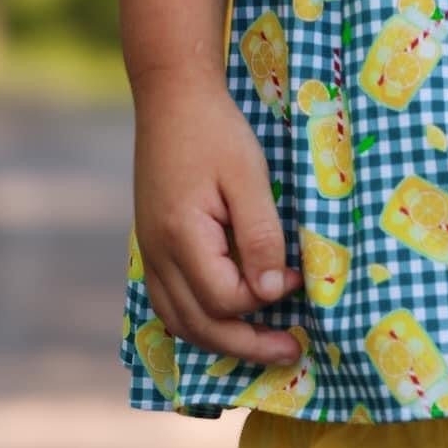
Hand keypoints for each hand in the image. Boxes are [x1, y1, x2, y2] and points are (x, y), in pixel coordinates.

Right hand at [132, 74, 304, 363]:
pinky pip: (172, 305)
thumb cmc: (215, 132)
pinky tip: (230, 323)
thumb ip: (260, 237)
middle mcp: (158, 254)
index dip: (265, 300)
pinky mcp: (153, 250)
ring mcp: (150, 255)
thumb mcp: (248, 178)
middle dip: (249, 345)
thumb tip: (271, 292)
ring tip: (264, 345)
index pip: (225, 300)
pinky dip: (201, 323)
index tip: (297, 279)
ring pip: (182, 324)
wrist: (172, 98)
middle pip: (201, 326)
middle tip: (292, 350)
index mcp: (181, 236)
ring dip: (223, 342)